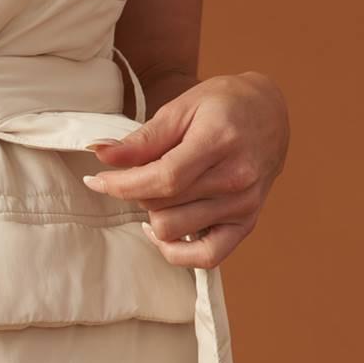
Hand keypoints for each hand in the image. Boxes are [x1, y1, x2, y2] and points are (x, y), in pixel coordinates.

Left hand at [82, 71, 289, 267]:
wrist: (268, 111)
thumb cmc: (222, 105)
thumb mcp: (180, 109)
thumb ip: (142, 139)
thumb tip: (100, 155)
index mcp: (220, 141)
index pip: (162, 178)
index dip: (121, 185)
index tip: (95, 180)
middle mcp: (237, 178)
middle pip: (163, 205)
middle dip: (138, 191)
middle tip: (141, 172)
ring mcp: (245, 205)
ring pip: (174, 231)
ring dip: (154, 215)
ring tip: (157, 193)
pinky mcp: (247, 223)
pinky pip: (205, 258)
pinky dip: (176, 251)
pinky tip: (163, 230)